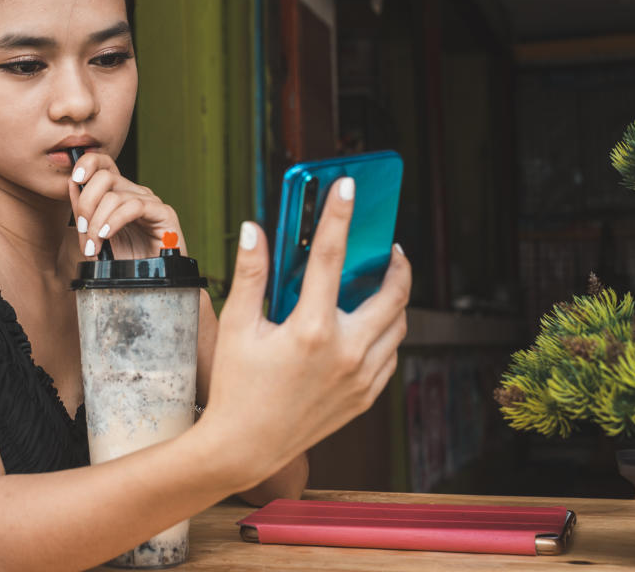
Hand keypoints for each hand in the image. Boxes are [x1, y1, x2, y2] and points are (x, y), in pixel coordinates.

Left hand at [68, 152, 184, 259]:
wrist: (147, 284)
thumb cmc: (124, 261)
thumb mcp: (95, 236)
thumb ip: (84, 212)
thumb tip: (72, 184)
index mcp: (119, 193)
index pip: (104, 164)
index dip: (88, 163)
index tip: (76, 179)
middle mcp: (135, 192)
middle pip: (104, 177)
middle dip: (86, 204)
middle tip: (83, 230)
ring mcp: (150, 202)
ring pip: (115, 196)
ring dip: (97, 222)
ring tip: (95, 245)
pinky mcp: (164, 213)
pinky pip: (134, 207)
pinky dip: (115, 221)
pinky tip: (107, 236)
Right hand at [198, 177, 411, 489]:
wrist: (245, 448)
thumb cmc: (236, 386)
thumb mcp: (236, 327)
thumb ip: (251, 275)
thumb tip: (256, 230)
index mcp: (311, 329)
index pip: (329, 256)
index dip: (338, 214)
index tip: (348, 186)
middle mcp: (345, 352)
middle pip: (391, 294)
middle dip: (397, 265)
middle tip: (388, 248)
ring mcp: (360, 377)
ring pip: (398, 325)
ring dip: (394, 299)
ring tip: (380, 284)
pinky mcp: (365, 397)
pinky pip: (390, 355)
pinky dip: (387, 334)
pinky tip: (369, 326)